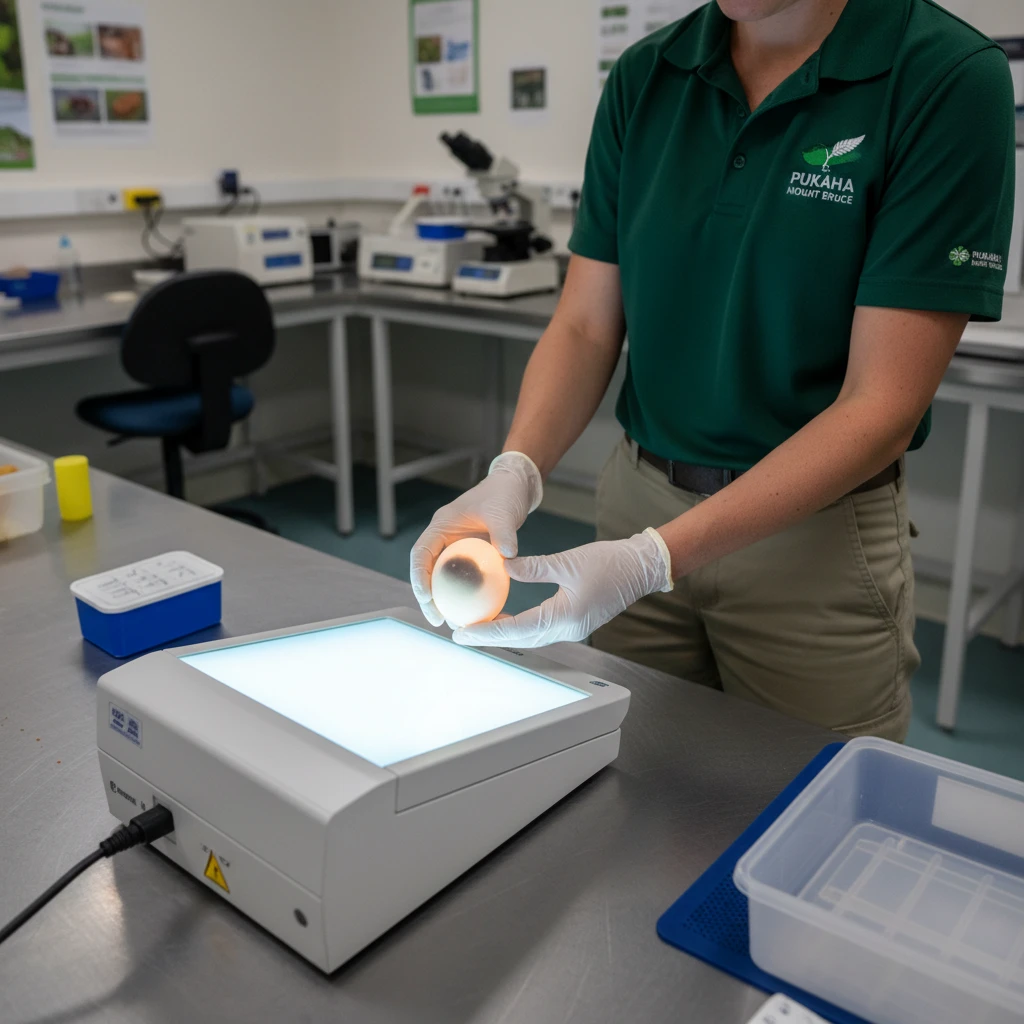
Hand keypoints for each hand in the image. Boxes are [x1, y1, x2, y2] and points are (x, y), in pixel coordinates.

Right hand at [410, 451, 542, 625]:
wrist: (514, 487)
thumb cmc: (504, 494)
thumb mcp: (504, 512)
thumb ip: (504, 533)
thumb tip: (509, 557)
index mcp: (442, 526)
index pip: (421, 553)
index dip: (419, 577)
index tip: (426, 597)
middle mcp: (444, 539)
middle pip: (427, 572)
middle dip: (427, 598)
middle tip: (437, 620)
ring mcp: (456, 549)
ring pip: (442, 579)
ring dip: (444, 601)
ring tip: (453, 624)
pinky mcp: (469, 556)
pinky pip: (462, 579)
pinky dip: (464, 595)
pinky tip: (474, 613)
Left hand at [452, 528, 673, 647]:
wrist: (640, 568)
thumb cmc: (610, 562)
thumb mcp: (567, 561)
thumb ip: (533, 567)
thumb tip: (503, 567)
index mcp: (564, 617)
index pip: (516, 628)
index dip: (486, 631)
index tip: (462, 632)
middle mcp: (567, 630)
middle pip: (519, 639)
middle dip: (489, 637)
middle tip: (460, 632)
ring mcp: (572, 629)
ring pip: (529, 637)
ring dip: (503, 633)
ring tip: (476, 625)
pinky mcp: (574, 623)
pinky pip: (540, 630)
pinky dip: (519, 626)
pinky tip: (504, 617)